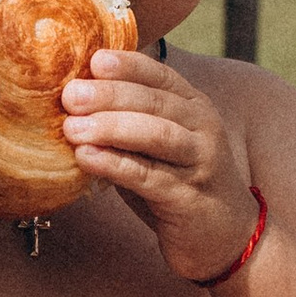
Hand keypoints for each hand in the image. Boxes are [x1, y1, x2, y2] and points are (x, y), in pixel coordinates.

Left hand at [59, 47, 257, 279]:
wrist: (225, 236)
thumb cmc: (179, 182)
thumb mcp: (158, 144)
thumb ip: (129, 120)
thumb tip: (72, 99)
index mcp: (194, 107)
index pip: (161, 75)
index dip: (128, 65)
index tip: (94, 60)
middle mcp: (202, 128)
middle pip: (155, 102)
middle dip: (109, 95)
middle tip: (70, 95)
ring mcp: (199, 162)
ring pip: (156, 135)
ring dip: (111, 128)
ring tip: (72, 128)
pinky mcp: (188, 198)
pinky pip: (148, 177)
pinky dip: (115, 165)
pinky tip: (86, 158)